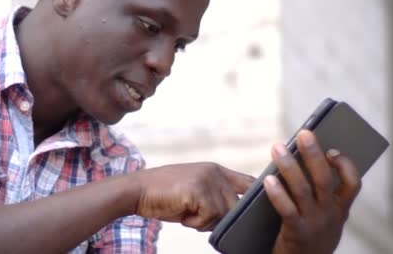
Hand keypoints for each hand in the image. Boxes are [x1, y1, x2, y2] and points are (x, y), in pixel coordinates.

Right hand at [134, 162, 254, 230]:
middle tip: (195, 216)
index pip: (248, 182)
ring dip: (204, 222)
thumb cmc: (164, 195)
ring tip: (186, 212)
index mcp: (216, 170)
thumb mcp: (195, 189)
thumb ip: (215, 194)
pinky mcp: (198, 190)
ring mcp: (207, 180)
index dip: (255, 197)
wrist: (137, 190)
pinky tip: (181, 213)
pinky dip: (194, 223)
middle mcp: (215, 172)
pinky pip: (209, 218)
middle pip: (236, 206)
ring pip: (223, 214)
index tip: (254, 211)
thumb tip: (236, 213)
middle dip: (219, 219)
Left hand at [265, 130, 361, 253]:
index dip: (345, 164)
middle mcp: (331, 215)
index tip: (332, 148)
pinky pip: (287, 209)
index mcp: (340, 209)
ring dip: (289, 166)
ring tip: (277, 148)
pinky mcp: (296, 233)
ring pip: (303, 189)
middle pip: (324, 179)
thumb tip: (307, 158)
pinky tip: (267, 179)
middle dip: (314, 154)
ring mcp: (315, 224)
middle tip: (303, 133)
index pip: (353, 183)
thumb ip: (320, 193)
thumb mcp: (323, 216)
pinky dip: (277, 193)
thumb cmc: (310, 235)